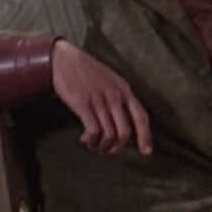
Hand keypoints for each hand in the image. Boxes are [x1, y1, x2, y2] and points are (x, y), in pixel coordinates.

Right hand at [51, 40, 151, 155]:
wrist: (65, 59)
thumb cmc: (87, 71)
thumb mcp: (111, 80)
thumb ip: (121, 97)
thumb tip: (126, 119)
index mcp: (124, 90)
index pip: (141, 117)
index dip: (145, 136)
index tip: (146, 152)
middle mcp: (115, 96)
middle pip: (125, 132)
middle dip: (117, 147)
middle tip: (108, 151)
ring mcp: (99, 100)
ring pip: (109, 134)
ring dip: (102, 146)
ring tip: (95, 145)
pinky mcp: (83, 104)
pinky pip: (93, 130)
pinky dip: (90, 140)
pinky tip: (85, 139)